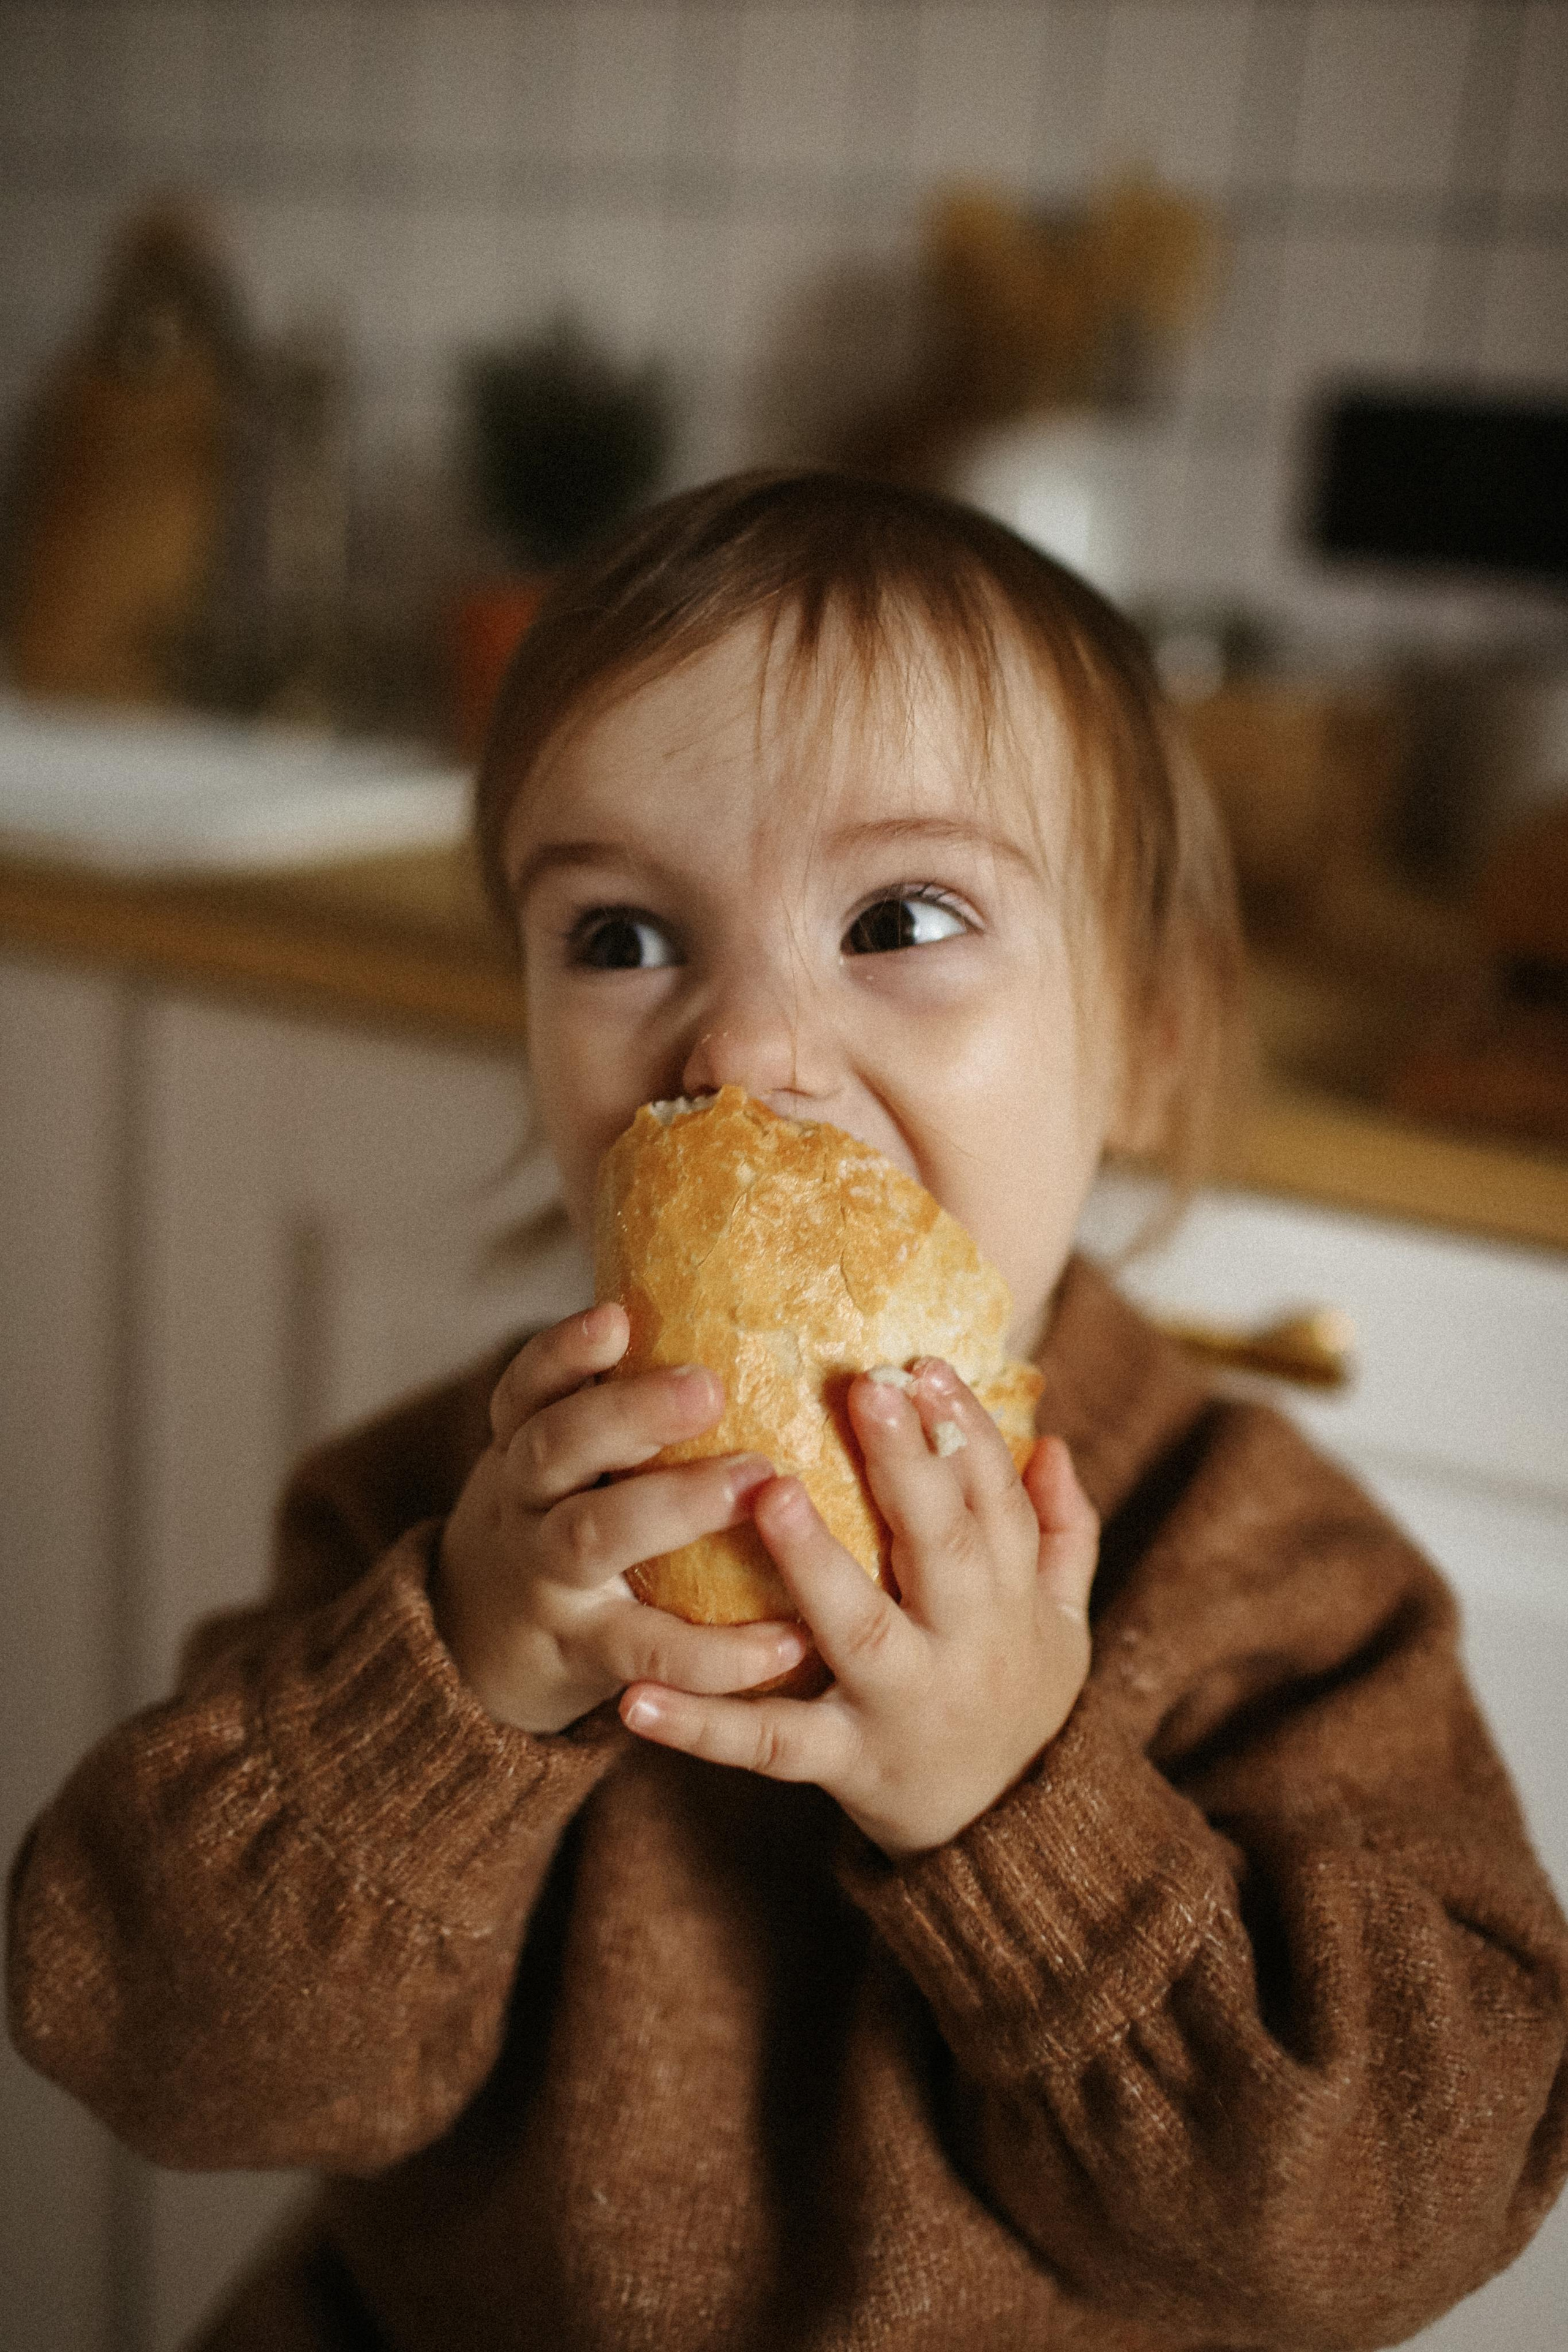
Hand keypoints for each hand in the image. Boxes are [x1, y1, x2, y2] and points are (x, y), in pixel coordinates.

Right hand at [434, 1304, 808, 1733]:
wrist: (483, 1649)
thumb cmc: (564, 1523)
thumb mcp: (567, 1461)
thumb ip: (626, 1407)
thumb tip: (740, 1312)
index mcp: (525, 1444)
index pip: (530, 1384)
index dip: (567, 1350)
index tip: (617, 1318)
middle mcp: (524, 1504)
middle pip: (554, 1446)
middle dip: (628, 1414)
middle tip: (709, 1388)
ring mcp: (545, 1579)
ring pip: (589, 1536)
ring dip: (670, 1507)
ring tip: (754, 1484)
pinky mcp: (582, 1653)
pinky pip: (646, 1648)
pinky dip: (714, 1651)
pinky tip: (786, 1641)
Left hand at [617, 1359, 1096, 1854]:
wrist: (1009, 1837)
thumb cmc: (1016, 1700)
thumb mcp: (1063, 1623)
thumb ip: (1062, 1534)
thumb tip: (1054, 1443)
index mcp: (1007, 1598)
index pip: (992, 1497)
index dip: (963, 1430)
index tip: (921, 1364)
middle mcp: (962, 1643)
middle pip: (942, 1544)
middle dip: (907, 1466)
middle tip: (864, 1386)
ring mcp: (900, 1704)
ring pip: (860, 1630)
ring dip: (815, 1562)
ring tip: (765, 1495)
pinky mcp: (844, 1764)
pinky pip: (769, 1743)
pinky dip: (702, 1726)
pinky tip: (636, 1697)